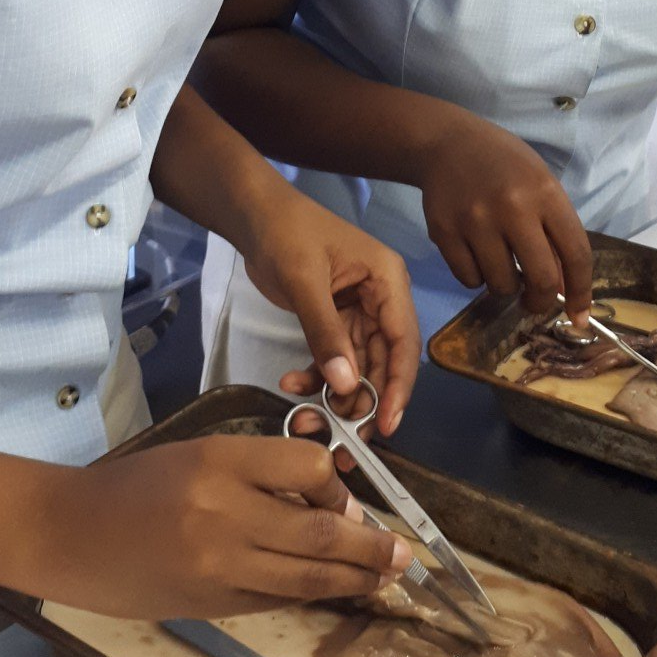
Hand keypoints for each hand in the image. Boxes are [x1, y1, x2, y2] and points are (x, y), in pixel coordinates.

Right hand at [38, 434, 411, 619]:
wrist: (68, 533)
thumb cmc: (133, 485)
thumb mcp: (196, 454)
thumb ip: (255, 472)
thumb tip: (324, 499)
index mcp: (221, 459)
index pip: (309, 468)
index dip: (338, 488)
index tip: (348, 500)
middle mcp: (224, 512)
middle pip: (319, 534)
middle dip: (369, 548)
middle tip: (402, 556)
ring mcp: (217, 565)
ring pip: (305, 576)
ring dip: (352, 580)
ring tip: (384, 580)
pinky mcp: (209, 603)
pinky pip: (273, 599)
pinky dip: (307, 594)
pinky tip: (328, 591)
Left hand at [235, 183, 420, 437]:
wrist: (252, 215)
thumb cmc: (285, 234)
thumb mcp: (304, 281)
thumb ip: (326, 333)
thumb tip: (348, 386)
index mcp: (387, 281)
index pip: (404, 342)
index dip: (398, 387)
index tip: (385, 425)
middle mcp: (380, 299)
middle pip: (384, 362)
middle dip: (363, 403)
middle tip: (342, 441)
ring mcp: (358, 312)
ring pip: (357, 368)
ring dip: (336, 397)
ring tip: (306, 421)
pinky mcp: (334, 321)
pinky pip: (333, 360)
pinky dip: (316, 378)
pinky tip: (291, 385)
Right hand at [415, 111, 593, 325]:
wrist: (446, 144)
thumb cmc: (504, 165)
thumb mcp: (540, 184)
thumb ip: (554, 233)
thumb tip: (561, 290)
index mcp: (545, 192)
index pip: (576, 253)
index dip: (581, 292)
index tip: (578, 316)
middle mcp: (512, 207)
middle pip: (540, 278)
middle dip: (541, 301)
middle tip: (535, 301)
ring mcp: (474, 220)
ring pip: (501, 285)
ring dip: (506, 285)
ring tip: (500, 262)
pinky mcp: (444, 232)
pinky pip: (469, 279)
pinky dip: (476, 276)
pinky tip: (476, 252)